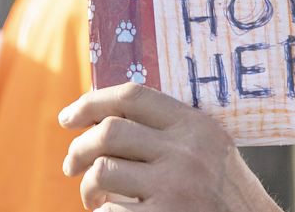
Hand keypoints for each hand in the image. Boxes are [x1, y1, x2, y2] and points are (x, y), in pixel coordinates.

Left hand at [59, 82, 282, 211]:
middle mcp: (186, 152)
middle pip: (109, 132)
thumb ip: (172, 131)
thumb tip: (103, 118)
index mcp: (196, 126)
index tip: (69, 116)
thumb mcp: (210, 149)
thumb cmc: (225, 193)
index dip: (92, 101)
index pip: (133, 96)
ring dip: (87, 188)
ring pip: (103, 171)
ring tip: (94, 198)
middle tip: (71, 165)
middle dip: (79, 148)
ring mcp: (175, 187)